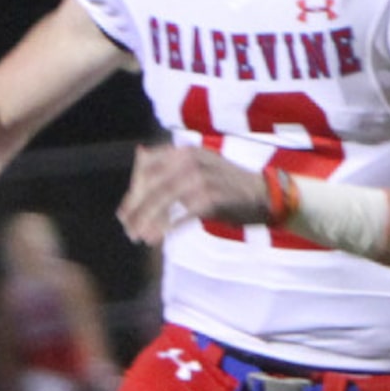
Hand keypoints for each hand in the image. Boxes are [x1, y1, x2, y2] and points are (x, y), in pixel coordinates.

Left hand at [117, 145, 268, 244]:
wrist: (265, 194)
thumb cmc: (227, 184)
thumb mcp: (199, 165)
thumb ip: (170, 164)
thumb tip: (139, 155)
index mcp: (186, 151)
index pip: (148, 166)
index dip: (133, 190)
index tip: (124, 210)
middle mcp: (192, 160)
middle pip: (152, 184)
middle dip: (136, 208)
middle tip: (126, 226)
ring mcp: (202, 178)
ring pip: (163, 200)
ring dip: (147, 220)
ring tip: (137, 236)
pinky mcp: (211, 199)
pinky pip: (181, 215)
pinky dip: (166, 228)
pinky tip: (156, 239)